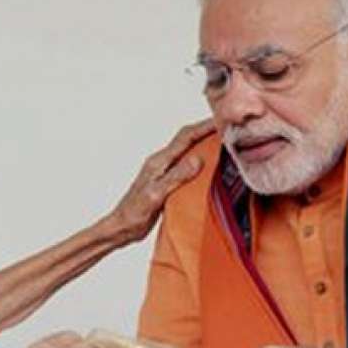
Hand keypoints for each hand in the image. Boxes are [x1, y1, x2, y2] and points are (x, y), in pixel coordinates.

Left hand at [106, 119, 214, 243]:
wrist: (121, 227)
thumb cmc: (133, 213)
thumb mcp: (156, 194)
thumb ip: (176, 176)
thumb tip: (198, 160)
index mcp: (159, 162)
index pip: (185, 137)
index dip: (205, 127)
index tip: (222, 121)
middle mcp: (161, 162)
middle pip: (187, 139)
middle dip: (206, 130)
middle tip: (227, 128)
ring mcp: (162, 171)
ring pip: (186, 151)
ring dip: (203, 144)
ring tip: (221, 143)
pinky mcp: (165, 181)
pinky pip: (184, 165)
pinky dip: (198, 161)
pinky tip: (207, 168)